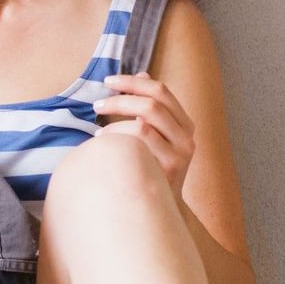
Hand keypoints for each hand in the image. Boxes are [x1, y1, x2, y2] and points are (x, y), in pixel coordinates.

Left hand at [91, 72, 195, 194]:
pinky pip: (139, 141)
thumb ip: (150, 108)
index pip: (160, 90)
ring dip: (116, 117)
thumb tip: (142, 73)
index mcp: (184, 123)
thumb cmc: (152, 169)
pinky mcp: (170, 168)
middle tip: (97, 104)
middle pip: (153, 102)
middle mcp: (187, 136)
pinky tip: (102, 142)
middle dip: (121, 98)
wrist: (163, 211)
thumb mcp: (156, 137)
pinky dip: (117, 136)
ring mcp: (181, 153)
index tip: (108, 81)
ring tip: (97, 125)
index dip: (133, 82)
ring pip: (145, 120)